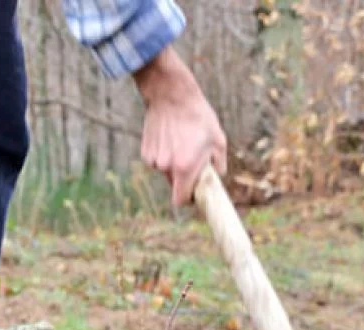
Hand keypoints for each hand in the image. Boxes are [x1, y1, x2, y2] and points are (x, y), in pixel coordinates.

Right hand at [133, 46, 227, 205]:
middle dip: (183, 177)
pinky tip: (169, 137)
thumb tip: (215, 179)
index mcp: (185, 167)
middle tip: (192, 158)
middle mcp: (166, 167)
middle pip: (174, 185)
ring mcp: (154, 160)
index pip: (180, 200)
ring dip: (173, 163)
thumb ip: (218, 165)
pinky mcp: (145, 152)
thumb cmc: (198, 117)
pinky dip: (163, 154)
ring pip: (165, 171)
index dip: (188, 199)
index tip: (194, 194)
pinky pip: (157, 161)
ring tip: (180, 141)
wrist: (171, 96)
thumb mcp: (218, 140)